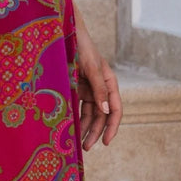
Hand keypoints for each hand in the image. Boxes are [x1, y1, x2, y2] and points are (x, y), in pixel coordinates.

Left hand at [74, 7, 122, 149]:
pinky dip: (76, 117)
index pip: (115, 109)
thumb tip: (106, 111)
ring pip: (89, 113)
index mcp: (109, 82)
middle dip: (95, 132)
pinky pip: (78, 106)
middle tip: (87, 148)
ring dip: (85, 128)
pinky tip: (71, 129)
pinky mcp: (76, 87)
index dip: (112, 126)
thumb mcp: (91, 68)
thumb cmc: (81, 46)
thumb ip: (99, 89)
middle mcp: (100, 87)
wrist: (64, 32)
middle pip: (101, 115)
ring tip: (78, 144)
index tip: (106, 142)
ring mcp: (88, 88)